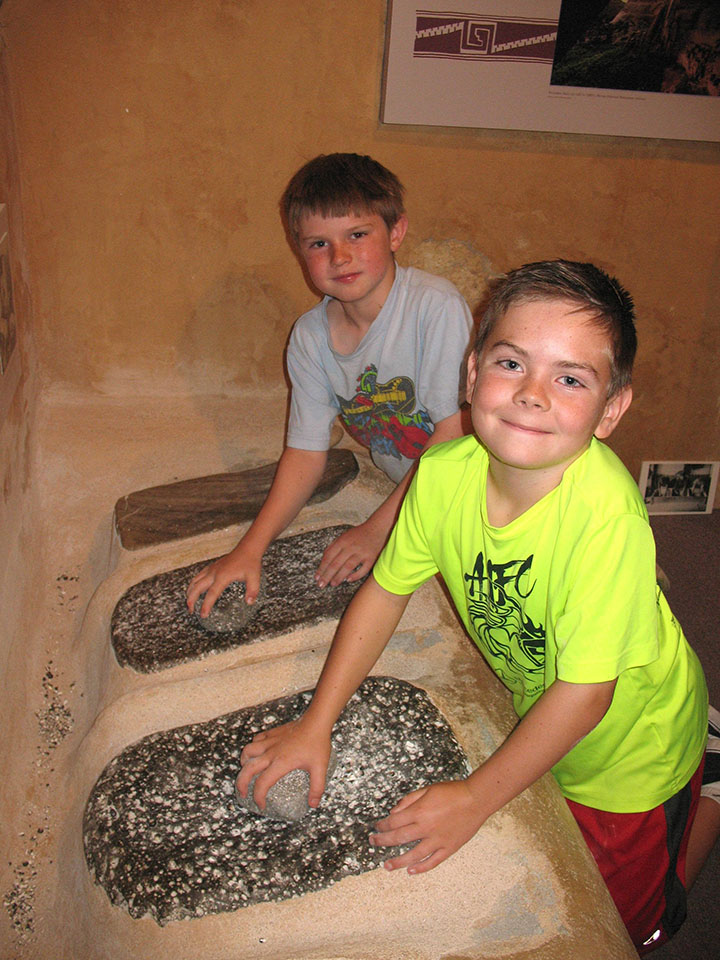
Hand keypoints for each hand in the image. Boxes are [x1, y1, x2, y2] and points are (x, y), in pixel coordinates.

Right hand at [186, 545, 261, 616]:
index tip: (203, 614)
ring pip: (195, 581)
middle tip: (191, 611)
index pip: (212, 593)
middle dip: (191, 600)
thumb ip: (252, 591)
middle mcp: (214, 572)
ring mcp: (212, 569)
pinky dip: (193, 584)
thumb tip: (249, 602)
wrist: (247, 549)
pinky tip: (194, 589)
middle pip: (197, 587)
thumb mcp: (254, 578)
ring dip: (190, 592)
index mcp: (223, 576)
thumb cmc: (250, 563)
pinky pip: (198, 576)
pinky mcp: (212, 566)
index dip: (206, 605)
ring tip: (189, 603)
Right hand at [236, 718, 331, 810]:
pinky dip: (253, 748)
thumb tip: (313, 804)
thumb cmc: (317, 742)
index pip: (262, 783)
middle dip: (241, 783)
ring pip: (248, 751)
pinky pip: (256, 739)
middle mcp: (272, 752)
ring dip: (244, 762)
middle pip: (248, 769)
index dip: (258, 797)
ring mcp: (270, 741)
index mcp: (281, 762)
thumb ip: (317, 787)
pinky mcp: (272, 733)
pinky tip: (257, 752)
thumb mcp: (320, 768)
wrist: (316, 721)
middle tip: (243, 792)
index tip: (262, 804)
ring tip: (246, 770)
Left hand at [315, 517, 387, 587]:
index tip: (317, 577)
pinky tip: (348, 580)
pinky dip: (355, 575)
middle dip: (327, 575)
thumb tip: (324, 559)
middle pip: (336, 563)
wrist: (378, 528)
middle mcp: (351, 547)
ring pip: (347, 567)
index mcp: (342, 541)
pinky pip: (363, 569)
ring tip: (332, 584)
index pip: (328, 556)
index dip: (322, 568)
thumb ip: (333, 546)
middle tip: (321, 584)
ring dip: (339, 577)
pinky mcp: (372, 558)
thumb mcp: (344, 536)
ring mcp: (362, 553)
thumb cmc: (359, 534)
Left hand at [370, 780, 486, 874]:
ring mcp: (437, 840)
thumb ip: (409, 800)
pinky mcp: (449, 848)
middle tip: (373, 843)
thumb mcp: (427, 790)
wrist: (476, 800)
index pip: (394, 822)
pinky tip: (411, 871)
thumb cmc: (452, 792)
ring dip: (398, 861)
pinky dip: (421, 867)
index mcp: (419, 812)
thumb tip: (394, 812)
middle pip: (399, 838)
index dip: (383, 825)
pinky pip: (433, 861)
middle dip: (383, 841)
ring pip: (413, 855)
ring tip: (387, 866)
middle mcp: (426, 828)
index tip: (377, 827)